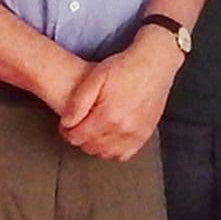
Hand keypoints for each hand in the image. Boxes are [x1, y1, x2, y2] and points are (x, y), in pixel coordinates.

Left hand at [58, 33, 183, 159]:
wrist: (154, 64)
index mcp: (108, 115)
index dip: (67, 132)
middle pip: (90, 147)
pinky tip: (109, 137)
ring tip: (92, 131)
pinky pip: (124, 154)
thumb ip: (78, 102)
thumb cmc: (125, 68)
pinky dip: (113, 150)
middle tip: (78, 126)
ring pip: (106, 154)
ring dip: (95, 146)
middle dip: (79, 139)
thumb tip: (67, 123)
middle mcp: (123, 129)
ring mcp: (136, 134)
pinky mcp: (145, 135)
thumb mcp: (95, 77)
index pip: (77, 137)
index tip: (66, 125)